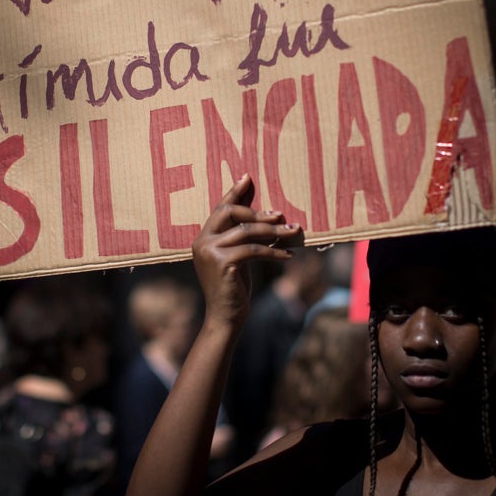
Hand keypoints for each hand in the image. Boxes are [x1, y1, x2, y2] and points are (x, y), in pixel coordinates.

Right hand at [192, 174, 302, 327]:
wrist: (225, 317)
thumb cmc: (234, 287)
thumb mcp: (237, 258)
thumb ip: (241, 237)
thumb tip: (265, 216)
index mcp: (203, 238)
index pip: (220, 209)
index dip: (234, 192)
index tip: (248, 177)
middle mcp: (202, 242)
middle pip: (230, 213)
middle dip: (257, 212)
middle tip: (280, 215)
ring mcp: (210, 253)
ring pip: (246, 231)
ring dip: (273, 231)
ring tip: (293, 232)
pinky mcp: (222, 264)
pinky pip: (253, 250)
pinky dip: (273, 251)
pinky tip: (288, 255)